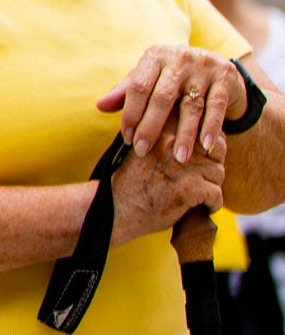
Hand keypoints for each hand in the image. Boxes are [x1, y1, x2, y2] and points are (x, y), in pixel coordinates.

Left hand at [100, 45, 243, 163]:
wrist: (217, 66)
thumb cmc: (173, 77)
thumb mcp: (150, 78)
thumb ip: (126, 92)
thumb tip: (100, 106)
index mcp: (155, 57)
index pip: (138, 87)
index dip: (131, 113)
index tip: (127, 138)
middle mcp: (179, 58)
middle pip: (162, 97)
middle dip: (151, 127)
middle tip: (143, 151)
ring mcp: (204, 67)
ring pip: (191, 105)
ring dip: (184, 134)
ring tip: (178, 157)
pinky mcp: (225, 77)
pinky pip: (216, 106)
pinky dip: (211, 127)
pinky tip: (206, 146)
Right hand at [109, 130, 225, 244]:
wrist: (116, 208)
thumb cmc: (132, 180)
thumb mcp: (146, 148)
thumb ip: (168, 138)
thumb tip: (199, 131)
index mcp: (163, 130)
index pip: (203, 127)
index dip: (205, 143)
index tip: (197, 158)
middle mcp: (174, 143)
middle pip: (216, 148)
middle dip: (212, 164)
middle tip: (200, 179)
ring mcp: (184, 165)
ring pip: (218, 172)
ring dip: (211, 186)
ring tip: (198, 196)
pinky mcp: (191, 188)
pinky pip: (217, 195)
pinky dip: (212, 205)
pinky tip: (201, 208)